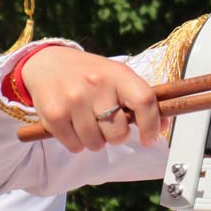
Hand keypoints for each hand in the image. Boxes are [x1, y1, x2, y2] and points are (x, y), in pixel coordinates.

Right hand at [20, 47, 162, 152]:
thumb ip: (140, 98)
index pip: (144, 101)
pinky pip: (75, 146)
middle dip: (116, 136)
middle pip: (118, 133)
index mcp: (118, 74)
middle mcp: (96, 86)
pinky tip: (73, 125)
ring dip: (95, 140)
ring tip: (88, 123)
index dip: (151, 125)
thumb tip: (164, 124)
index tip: (149, 139)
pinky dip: (76, 143)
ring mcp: (73, 100)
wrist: (46, 63)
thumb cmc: (89, 74)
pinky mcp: (54, 115)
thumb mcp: (117, 76)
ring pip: (96, 144)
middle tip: (108, 125)